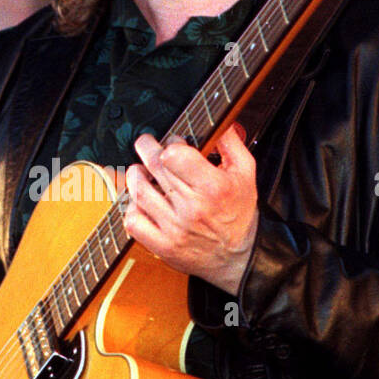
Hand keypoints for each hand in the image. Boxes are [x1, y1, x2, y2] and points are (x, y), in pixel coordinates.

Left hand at [123, 125, 257, 294]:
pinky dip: (132, 207)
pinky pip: (133, 221)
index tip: (173, 145)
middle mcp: (193, 208)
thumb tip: (219, 121)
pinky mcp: (162, 246)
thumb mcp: (246, 173)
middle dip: (147, 149)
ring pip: (139, 192)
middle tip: (147, 146)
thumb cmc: (239, 213)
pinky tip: (141, 201)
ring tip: (141, 171)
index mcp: (214, 188)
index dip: (171, 144)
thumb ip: (231, 143)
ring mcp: (175, 229)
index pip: (174, 155)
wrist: (237, 257)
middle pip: (155, 168)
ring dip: (135, 176)